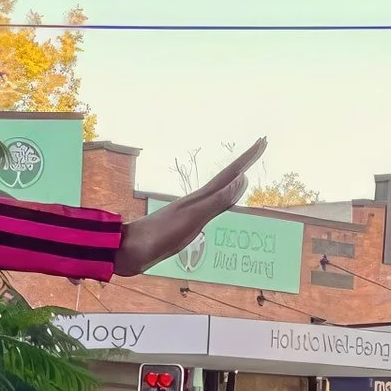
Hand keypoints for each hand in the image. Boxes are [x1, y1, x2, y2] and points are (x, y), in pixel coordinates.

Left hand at [114, 137, 264, 277]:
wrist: (128, 250)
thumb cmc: (158, 236)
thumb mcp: (191, 219)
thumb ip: (216, 202)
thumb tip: (241, 180)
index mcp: (199, 199)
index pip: (229, 174)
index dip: (247, 159)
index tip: (262, 140)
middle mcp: (196, 201)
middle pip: (225, 178)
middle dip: (244, 164)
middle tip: (260, 146)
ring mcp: (190, 213)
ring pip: (218, 192)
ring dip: (233, 182)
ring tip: (245, 174)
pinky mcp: (184, 226)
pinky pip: (211, 208)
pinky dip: (222, 202)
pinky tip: (221, 205)